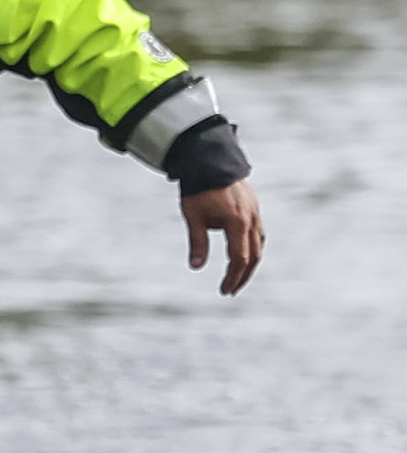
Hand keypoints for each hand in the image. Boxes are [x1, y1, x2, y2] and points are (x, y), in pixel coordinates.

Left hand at [182, 180, 262, 296]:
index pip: (239, 258)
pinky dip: (253, 249)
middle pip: (254, 256)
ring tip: (236, 278)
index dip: (232, 277)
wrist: (212, 161)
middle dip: (242, 276)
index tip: (224, 290)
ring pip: (259, 245)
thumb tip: (195, 267)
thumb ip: (197, 242)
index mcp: (237, 222)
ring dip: (250, 264)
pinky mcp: (255, 209)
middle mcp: (251, 219)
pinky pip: (259, 234)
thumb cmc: (199, 189)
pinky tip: (244, 256)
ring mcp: (256, 214)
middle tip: (230, 290)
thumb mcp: (193, 216)